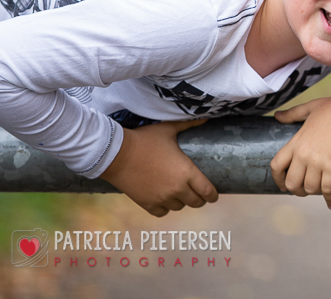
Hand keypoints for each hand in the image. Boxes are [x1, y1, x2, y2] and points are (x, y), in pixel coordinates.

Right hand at [99, 119, 217, 216]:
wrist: (116, 154)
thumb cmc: (145, 139)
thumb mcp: (169, 129)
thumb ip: (189, 124)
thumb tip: (206, 117)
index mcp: (187, 172)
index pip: (207, 191)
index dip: (213, 195)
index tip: (214, 195)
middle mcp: (177, 189)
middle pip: (196, 202)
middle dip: (199, 198)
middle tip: (198, 193)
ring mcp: (161, 198)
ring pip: (179, 207)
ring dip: (181, 201)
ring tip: (180, 193)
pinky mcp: (146, 204)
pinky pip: (162, 212)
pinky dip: (165, 208)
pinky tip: (164, 200)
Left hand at [270, 85, 330, 208]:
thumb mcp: (311, 108)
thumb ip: (293, 114)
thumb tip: (278, 116)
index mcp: (296, 141)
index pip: (277, 165)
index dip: (278, 179)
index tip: (282, 185)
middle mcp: (303, 154)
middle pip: (292, 182)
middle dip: (297, 190)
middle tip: (304, 191)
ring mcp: (318, 161)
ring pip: (309, 188)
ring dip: (314, 193)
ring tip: (319, 192)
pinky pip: (327, 190)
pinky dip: (330, 199)